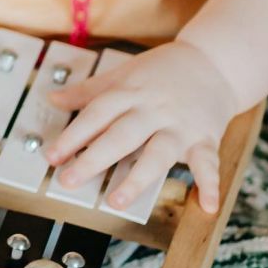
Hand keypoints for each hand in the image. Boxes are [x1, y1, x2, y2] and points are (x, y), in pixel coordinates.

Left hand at [46, 41, 238, 214]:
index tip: (52, 156)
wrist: (214, 61)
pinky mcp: (205, 138)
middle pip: (122, 135)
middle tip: (69, 180)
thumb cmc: (163, 71)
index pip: (97, 113)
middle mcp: (153, 109)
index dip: (73, 135)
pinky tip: (206, 206)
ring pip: (158, 153)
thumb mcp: (124, 73)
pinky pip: (207, 162)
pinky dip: (210, 184)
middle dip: (94, 158)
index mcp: (131, 91)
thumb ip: (89, 91)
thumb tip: (53, 99)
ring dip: (138, 178)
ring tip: (117, 201)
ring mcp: (180, 125)